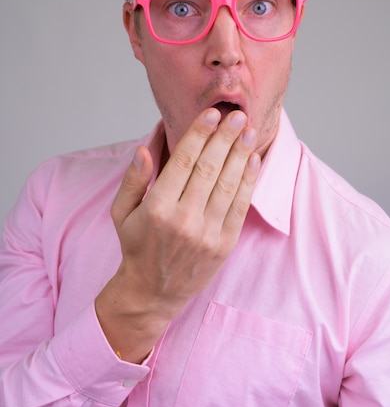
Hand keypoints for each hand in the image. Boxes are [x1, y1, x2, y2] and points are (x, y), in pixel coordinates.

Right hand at [95, 108, 259, 361]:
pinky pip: (240, 206)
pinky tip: (253, 160)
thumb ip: (133, 180)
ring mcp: (207, 234)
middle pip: (209, 168)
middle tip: (237, 115)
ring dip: (240, 154)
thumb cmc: (136, 246)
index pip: (183, 161)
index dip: (199, 134)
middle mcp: (183, 220)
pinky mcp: (224, 245)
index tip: (212, 114)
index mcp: (157, 208)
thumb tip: (144, 149)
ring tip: (248, 131)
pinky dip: (249, 181)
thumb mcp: (121, 213)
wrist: (153, 292)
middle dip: (225, 137)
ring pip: (228, 184)